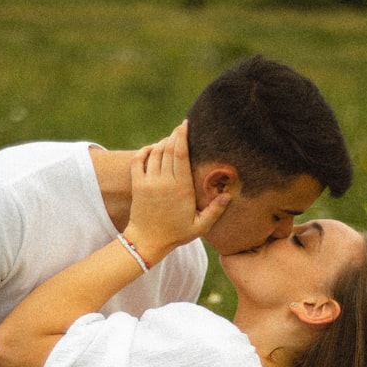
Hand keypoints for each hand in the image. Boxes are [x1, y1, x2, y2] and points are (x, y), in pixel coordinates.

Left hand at [124, 122, 229, 264]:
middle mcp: (164, 182)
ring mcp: (149, 182)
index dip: (182, 137)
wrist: (147, 241)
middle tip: (180, 128)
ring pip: (155, 153)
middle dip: (174, 135)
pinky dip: (144, 151)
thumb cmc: (176, 234)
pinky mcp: (138, 185)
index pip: (181, 155)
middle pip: (168, 149)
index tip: (185, 125)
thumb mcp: (199, 226)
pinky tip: (152, 148)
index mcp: (181, 188)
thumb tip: (228, 195)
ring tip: (170, 139)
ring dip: (162, 142)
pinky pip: (138, 161)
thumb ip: (215, 211)